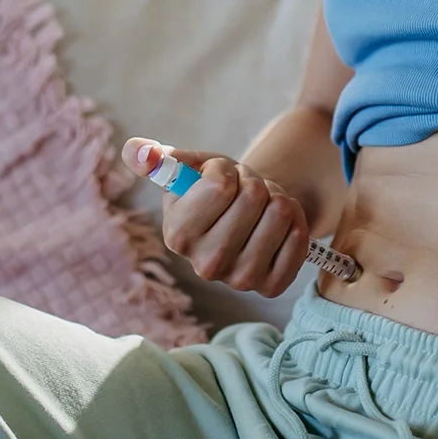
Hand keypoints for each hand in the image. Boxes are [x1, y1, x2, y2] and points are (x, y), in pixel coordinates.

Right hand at [122, 139, 313, 295]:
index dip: (225, 169)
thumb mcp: (187, 168)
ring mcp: (239, 280)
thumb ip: (156, 158)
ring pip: (280, 212)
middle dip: (253, 182)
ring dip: (277, 197)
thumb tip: (138, 151)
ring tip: (261, 206)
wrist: (247, 216)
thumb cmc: (214, 189)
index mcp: (177, 235)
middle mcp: (205, 265)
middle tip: (245, 191)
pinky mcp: (270, 287)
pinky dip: (295, 221)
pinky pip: (299, 237)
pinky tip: (279, 225)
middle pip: (253, 196)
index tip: (221, 176)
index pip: (220, 183)